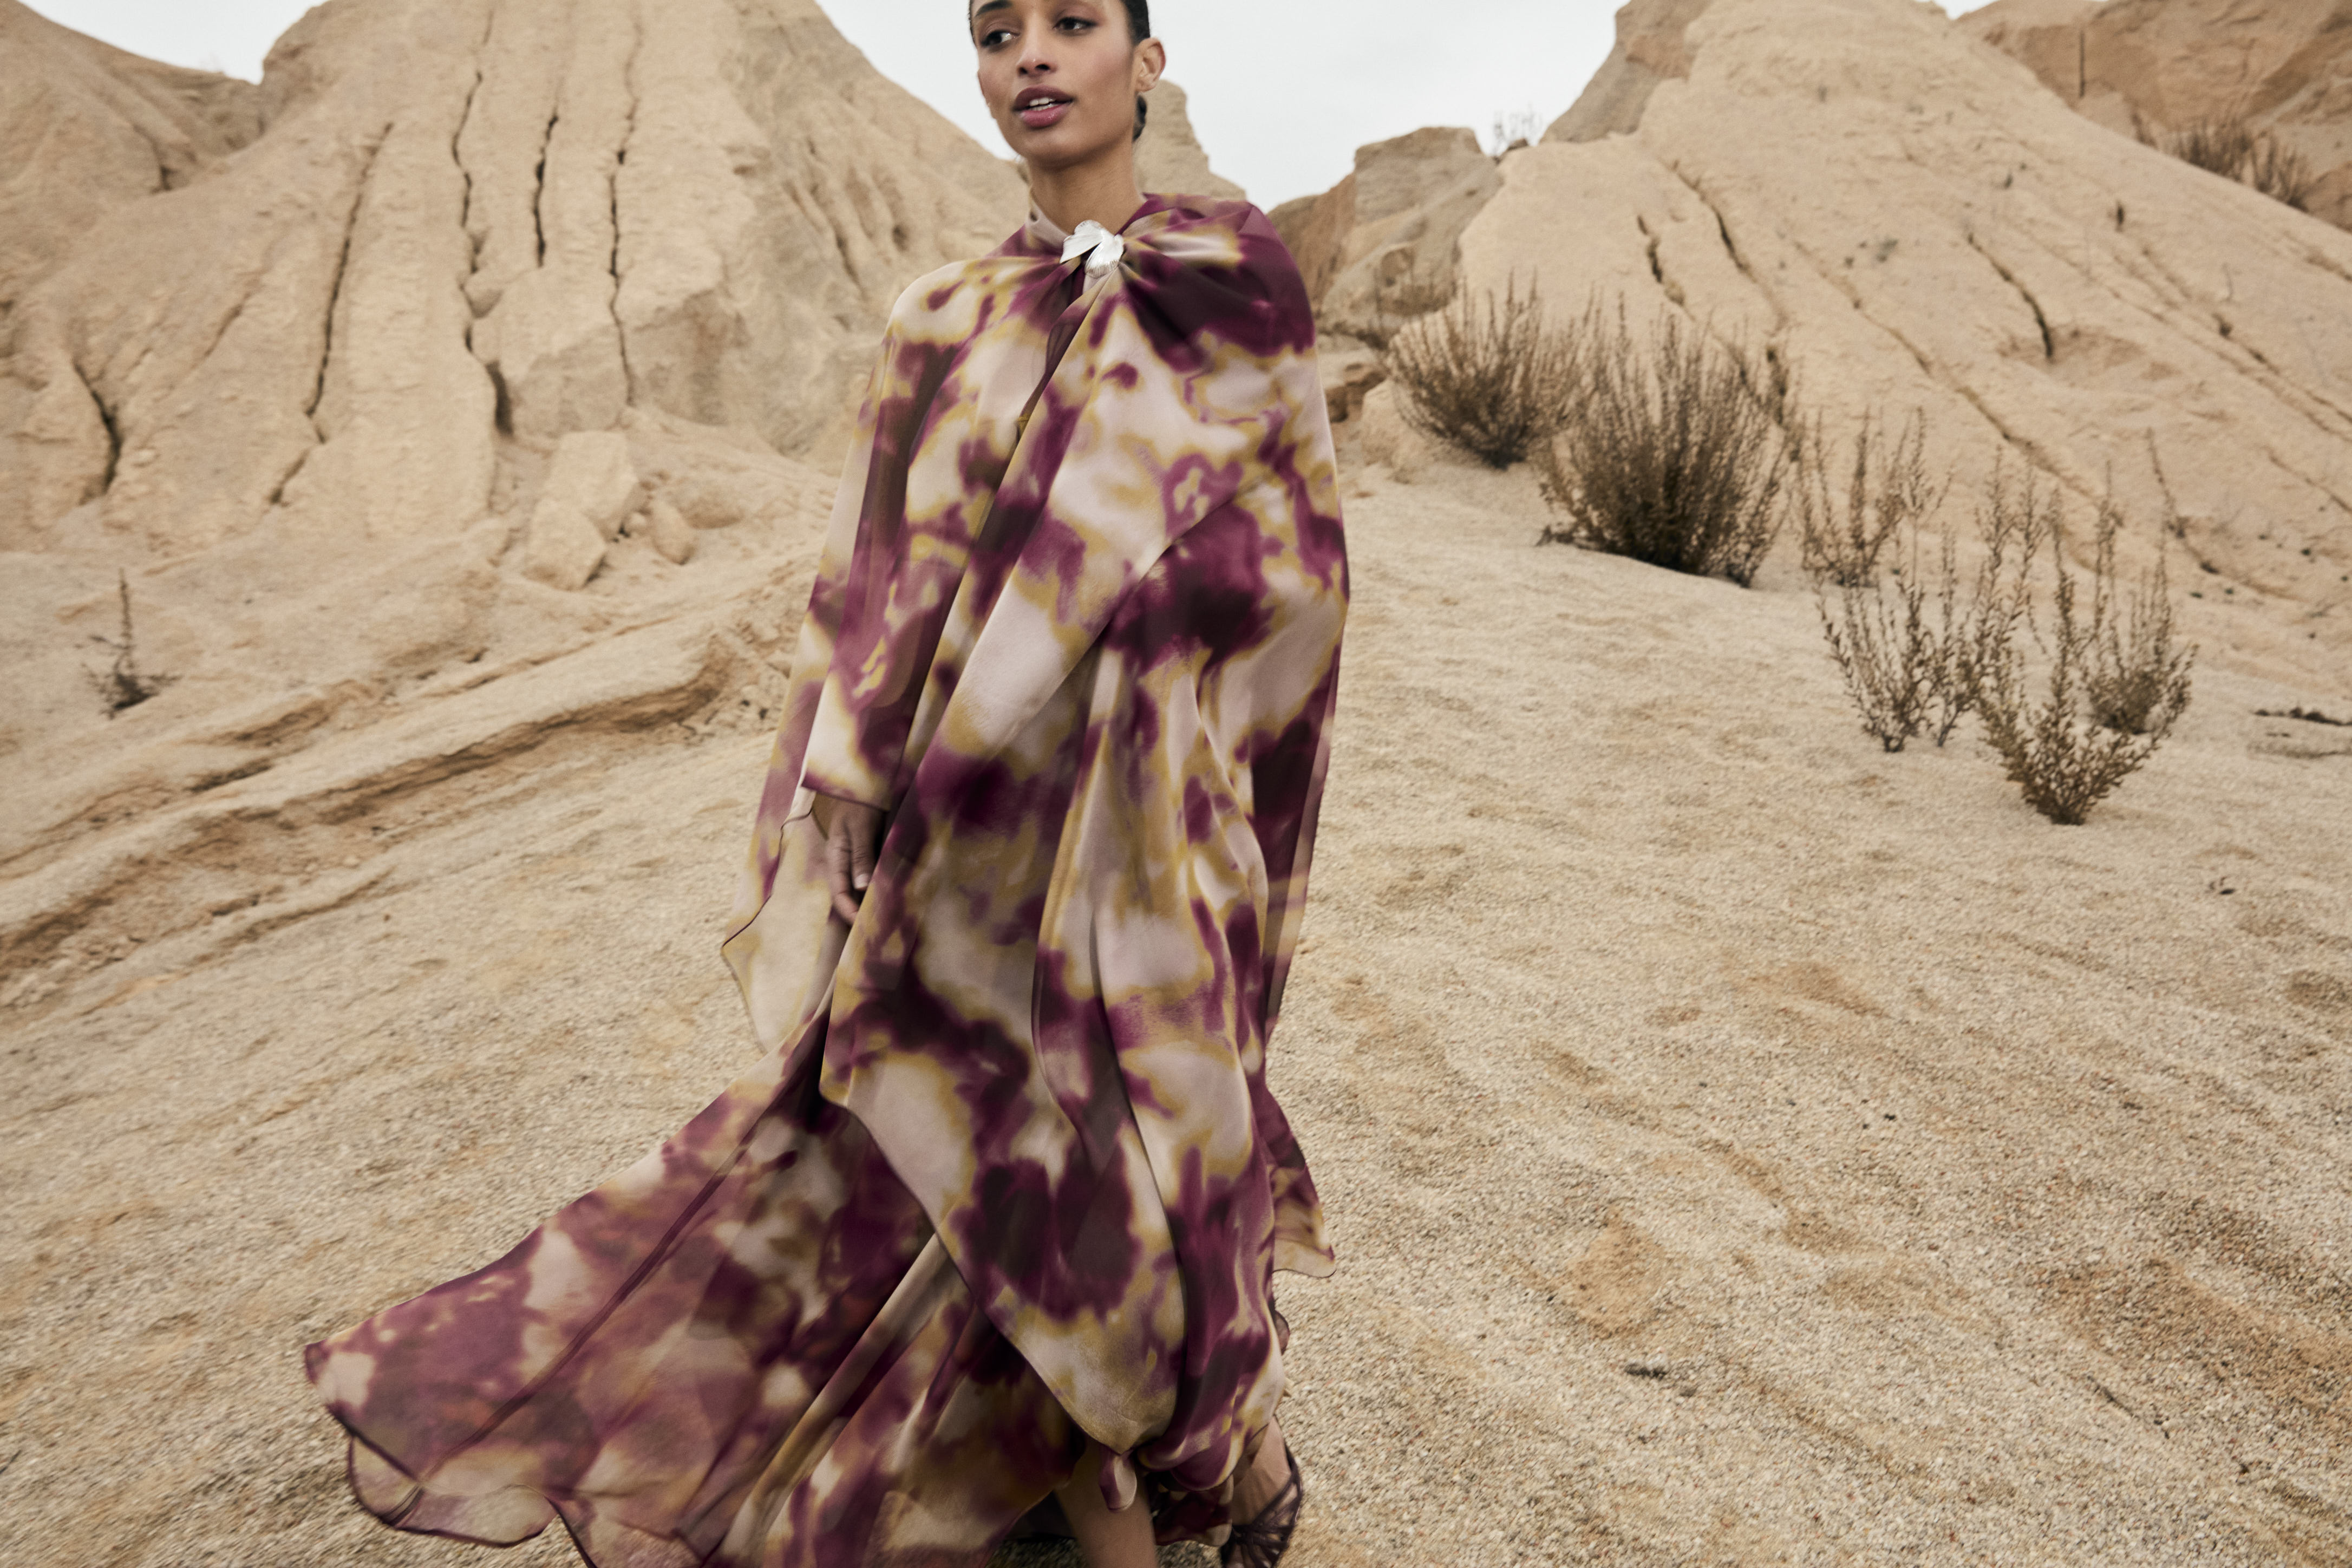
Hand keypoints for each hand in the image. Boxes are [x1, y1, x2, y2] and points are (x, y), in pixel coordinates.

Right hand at [809, 793, 884, 924]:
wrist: (866, 781)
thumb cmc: (859, 800)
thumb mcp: (859, 827)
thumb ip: (861, 855)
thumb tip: (861, 887)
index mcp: (836, 857)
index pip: (839, 892)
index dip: (849, 912)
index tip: (863, 927)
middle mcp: (846, 862)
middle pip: (850, 895)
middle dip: (862, 913)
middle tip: (880, 931)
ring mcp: (858, 859)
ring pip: (863, 888)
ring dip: (874, 902)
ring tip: (890, 920)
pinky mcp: (872, 854)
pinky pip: (876, 876)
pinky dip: (884, 887)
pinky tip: (897, 896)